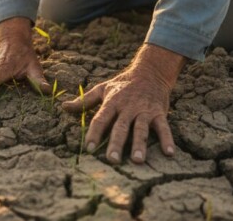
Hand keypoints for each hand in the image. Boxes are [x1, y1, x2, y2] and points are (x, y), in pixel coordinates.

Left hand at [63, 44, 186, 163]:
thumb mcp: (102, 89)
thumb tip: (63, 106)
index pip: (100, 119)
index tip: (88, 148)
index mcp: (112, 102)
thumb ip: (84, 101)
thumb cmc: (122, 84)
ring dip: (139, 144)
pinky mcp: (159, 113)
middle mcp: (128, 107)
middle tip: (112, 160)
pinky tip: (169, 153)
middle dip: (116, 143)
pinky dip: (167, 139)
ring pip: (141, 129)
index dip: (94, 133)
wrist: (150, 71)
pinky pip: (164, 127)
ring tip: (137, 160)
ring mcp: (144, 110)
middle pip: (120, 127)